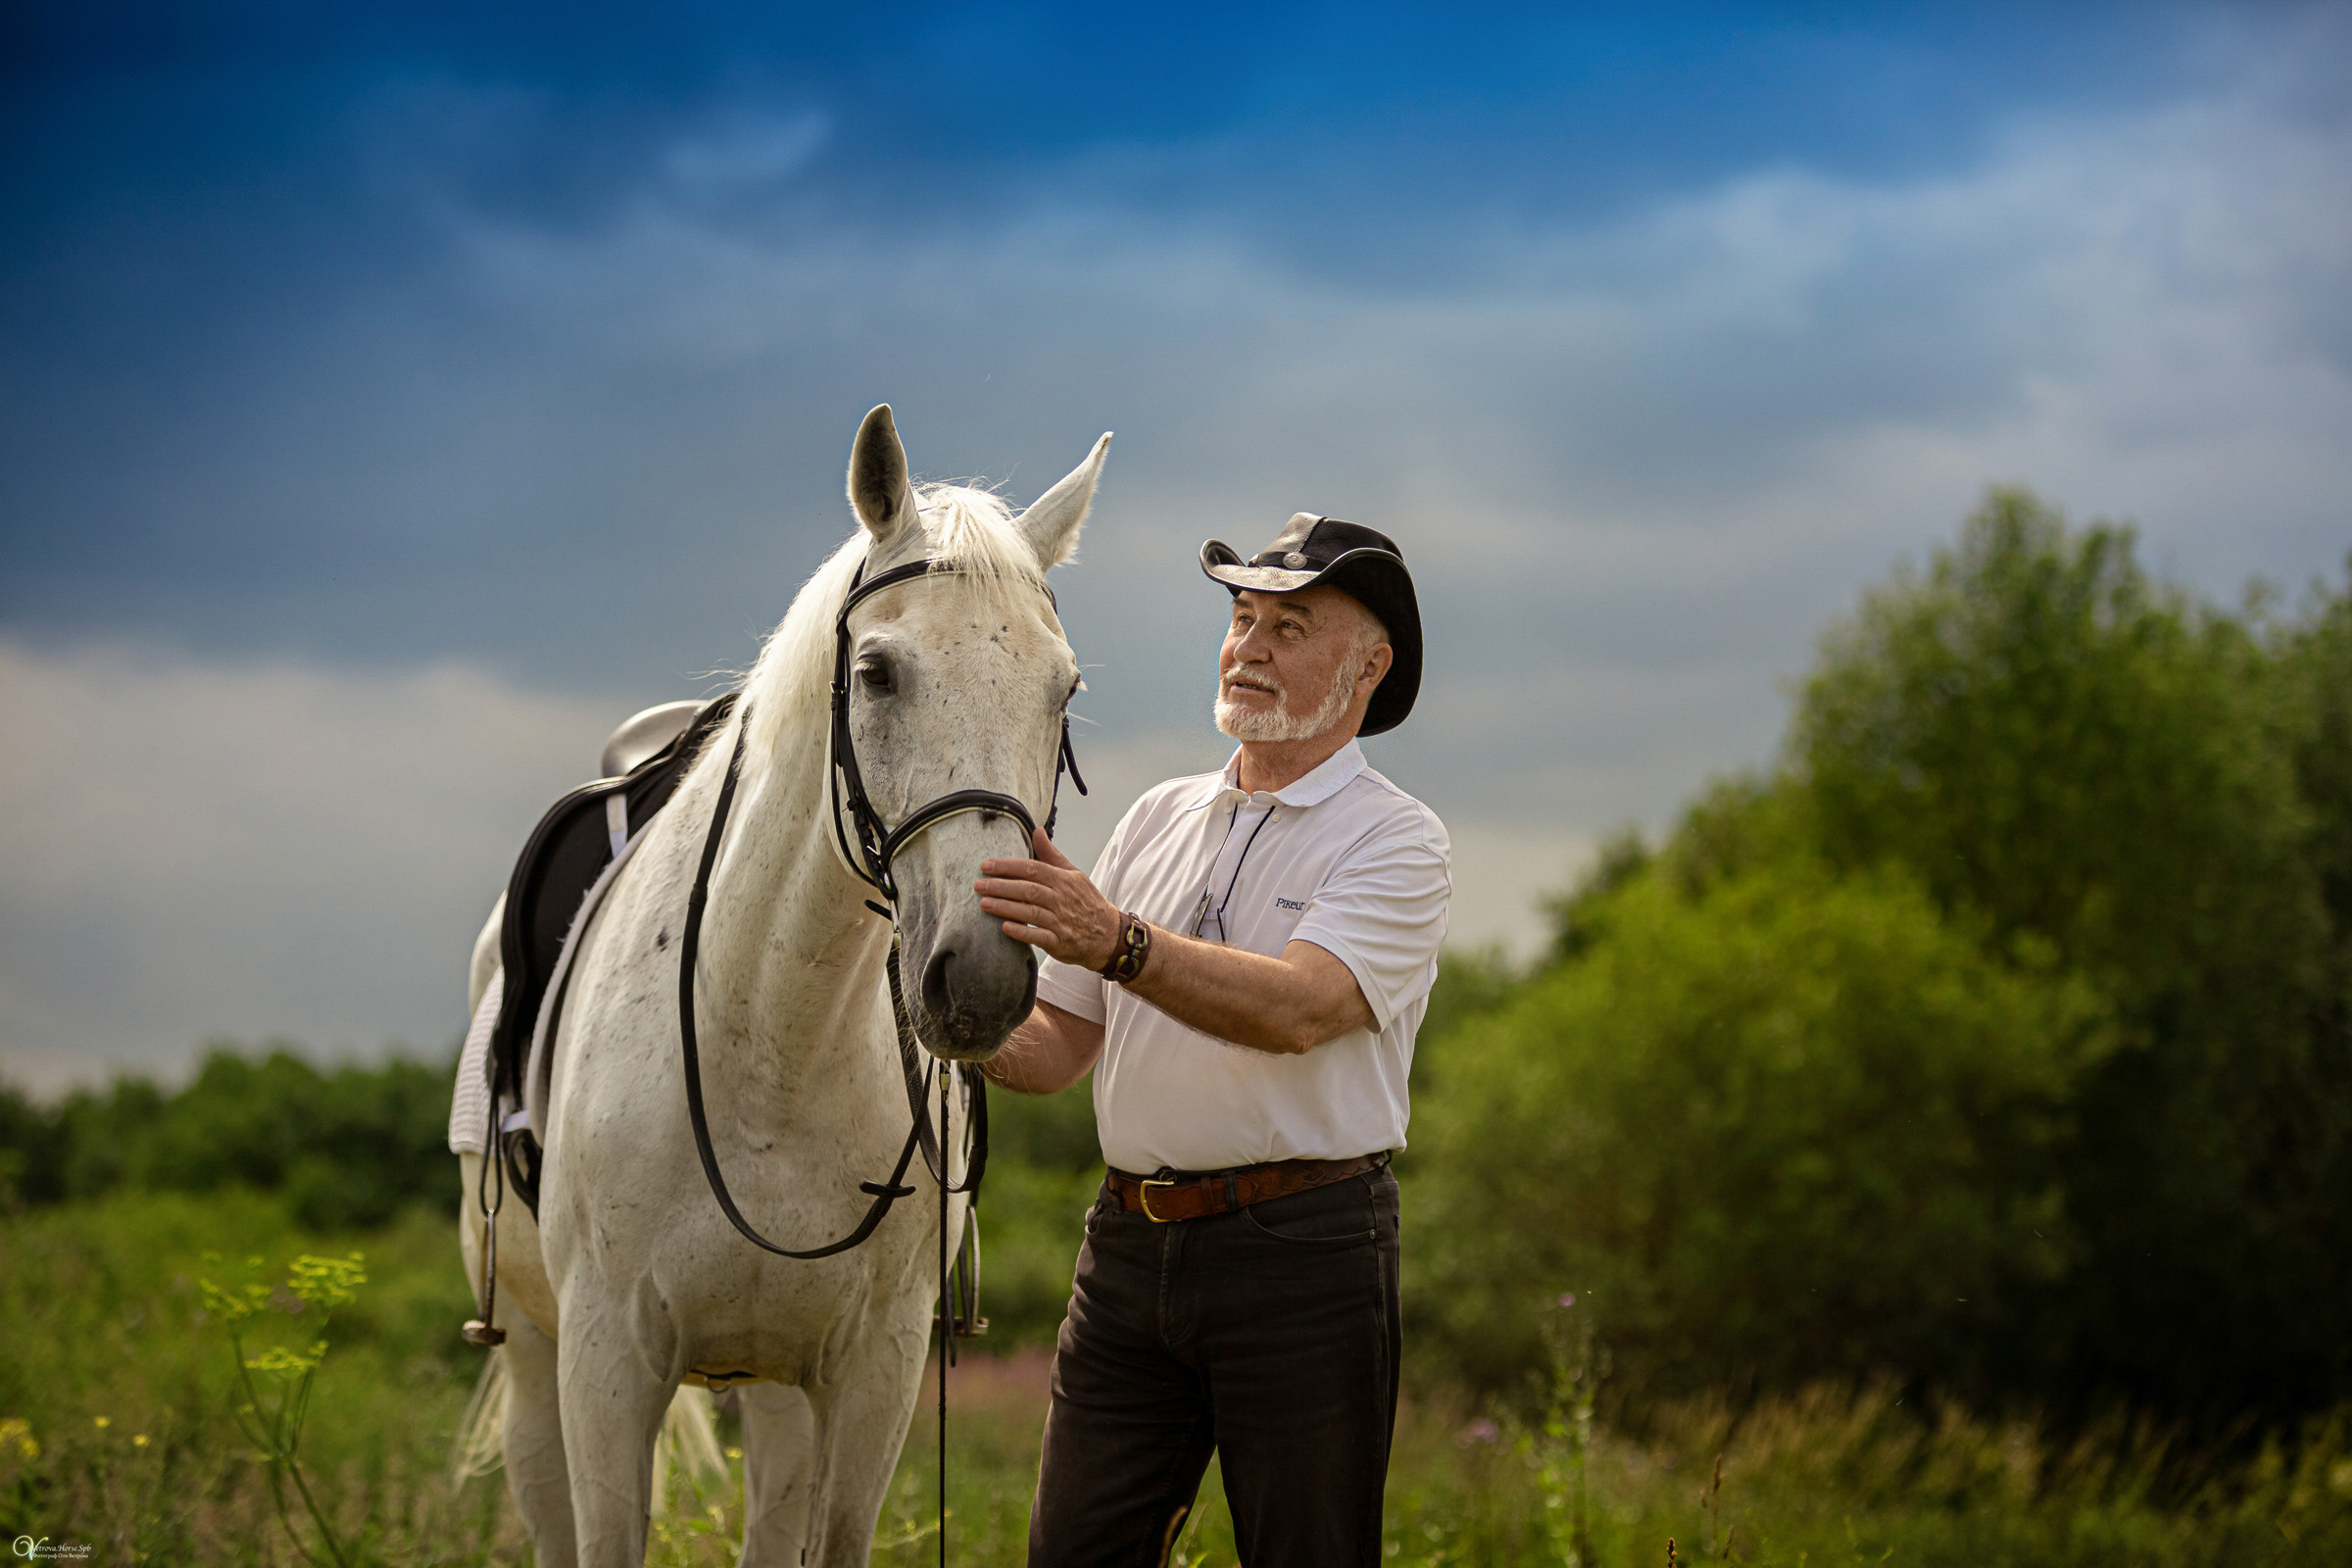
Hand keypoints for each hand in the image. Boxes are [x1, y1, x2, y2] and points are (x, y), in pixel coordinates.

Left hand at [976, 829, 1124, 970]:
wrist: (1108, 935)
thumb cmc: (1086, 902)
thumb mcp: (1073, 874)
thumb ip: (1051, 854)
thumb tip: (1037, 830)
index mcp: (1064, 880)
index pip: (1033, 868)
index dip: (1008, 867)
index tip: (986, 865)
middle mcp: (1062, 899)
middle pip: (1028, 889)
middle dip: (1001, 886)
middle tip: (978, 885)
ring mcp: (1061, 922)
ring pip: (1030, 912)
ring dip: (1006, 908)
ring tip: (984, 904)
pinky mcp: (1059, 942)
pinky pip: (1039, 937)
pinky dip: (1023, 932)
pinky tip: (1005, 928)